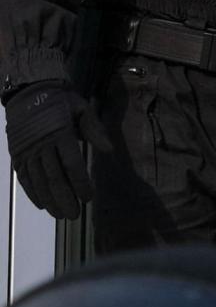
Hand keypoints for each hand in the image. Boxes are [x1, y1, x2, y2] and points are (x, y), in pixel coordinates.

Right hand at [3, 80, 112, 219]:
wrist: (29, 91)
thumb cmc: (61, 101)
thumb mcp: (82, 108)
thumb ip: (94, 130)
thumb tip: (109, 150)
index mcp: (59, 133)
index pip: (72, 164)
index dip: (80, 183)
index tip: (88, 197)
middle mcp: (41, 145)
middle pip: (54, 177)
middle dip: (65, 198)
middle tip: (75, 215)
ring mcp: (26, 151)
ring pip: (38, 181)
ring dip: (49, 200)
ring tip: (61, 214)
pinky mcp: (16, 155)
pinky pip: (24, 178)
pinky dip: (32, 193)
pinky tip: (42, 204)